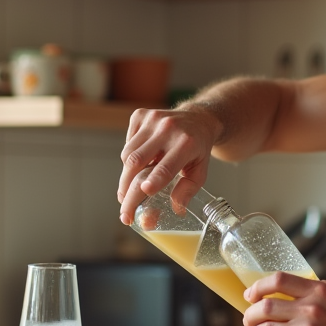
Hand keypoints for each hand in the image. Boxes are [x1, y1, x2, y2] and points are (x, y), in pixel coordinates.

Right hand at [118, 106, 219, 223]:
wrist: (197, 119)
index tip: (145, 191)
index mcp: (187, 143)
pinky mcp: (140, 115)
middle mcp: (168, 129)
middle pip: (137, 162)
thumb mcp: (200, 170)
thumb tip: (176, 209)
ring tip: (130, 188)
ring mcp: (152, 119)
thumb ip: (189, 189)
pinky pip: (127, 144)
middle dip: (127, 188)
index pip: (167, 166)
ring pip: (128, 154)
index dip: (155, 179)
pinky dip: (129, 157)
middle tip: (125, 211)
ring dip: (126, 175)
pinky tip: (140, 161)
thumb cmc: (198, 149)